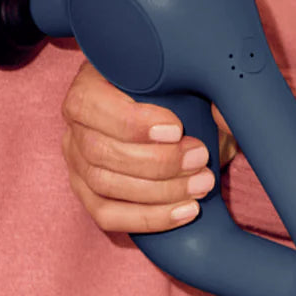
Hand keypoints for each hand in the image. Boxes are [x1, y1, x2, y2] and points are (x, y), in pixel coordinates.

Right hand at [61, 59, 237, 234]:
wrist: (178, 118)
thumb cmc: (177, 92)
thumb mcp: (189, 78)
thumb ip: (202, 84)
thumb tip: (220, 112)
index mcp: (89, 83)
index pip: (89, 104)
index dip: (131, 122)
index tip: (177, 129)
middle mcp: (75, 123)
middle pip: (99, 151)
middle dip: (156, 162)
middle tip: (199, 158)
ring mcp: (77, 161)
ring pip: (103, 185)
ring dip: (158, 192)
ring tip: (200, 185)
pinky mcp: (87, 193)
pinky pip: (107, 215)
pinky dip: (147, 218)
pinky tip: (184, 211)